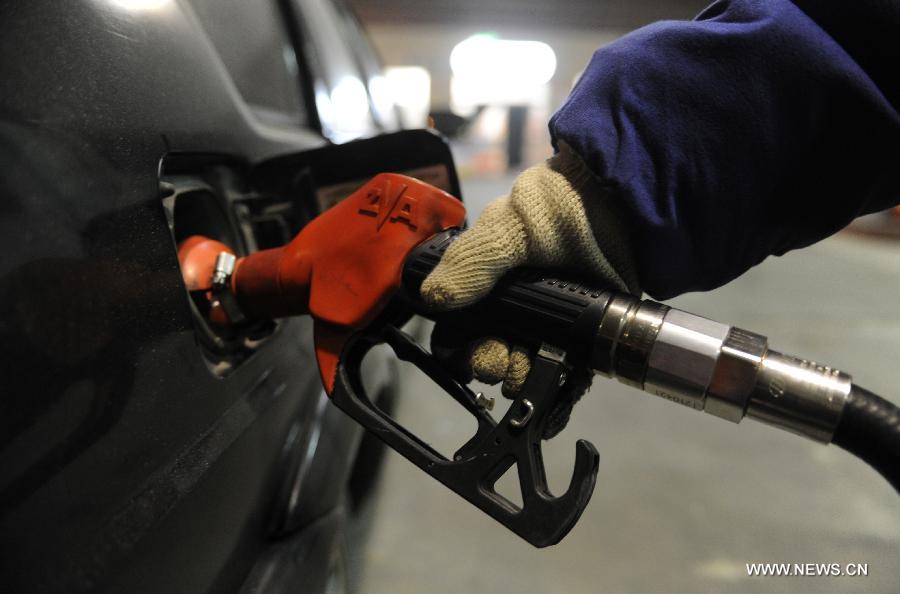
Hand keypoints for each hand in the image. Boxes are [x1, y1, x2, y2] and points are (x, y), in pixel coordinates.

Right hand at [421, 143, 639, 436]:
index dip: (458, 344)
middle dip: (488, 363)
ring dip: (517, 375)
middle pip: (488, 352)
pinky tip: (550, 381)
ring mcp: (550, 324)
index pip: (459, 325)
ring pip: (522, 366)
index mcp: (488, 282)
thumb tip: (432, 296)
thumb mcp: (505, 227)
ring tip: (524, 367)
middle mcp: (515, 307)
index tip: (464, 352)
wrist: (622, 206)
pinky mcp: (582, 338)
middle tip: (500, 360)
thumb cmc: (559, 208)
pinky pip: (562, 372)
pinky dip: (554, 382)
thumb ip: (470, 263)